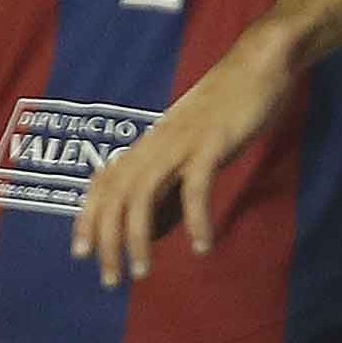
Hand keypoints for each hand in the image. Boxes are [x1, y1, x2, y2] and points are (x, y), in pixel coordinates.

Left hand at [75, 25, 292, 283]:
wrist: (259, 63)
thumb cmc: (228, 107)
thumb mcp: (193, 148)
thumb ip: (172, 186)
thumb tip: (155, 229)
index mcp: (151, 143)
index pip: (105, 181)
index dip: (88, 217)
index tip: (82, 253)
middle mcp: (157, 143)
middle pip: (116, 194)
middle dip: (107, 240)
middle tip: (111, 279)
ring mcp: (181, 141)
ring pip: (143, 193)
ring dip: (137, 237)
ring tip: (142, 271)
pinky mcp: (212, 141)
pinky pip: (195, 186)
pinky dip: (196, 219)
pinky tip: (203, 246)